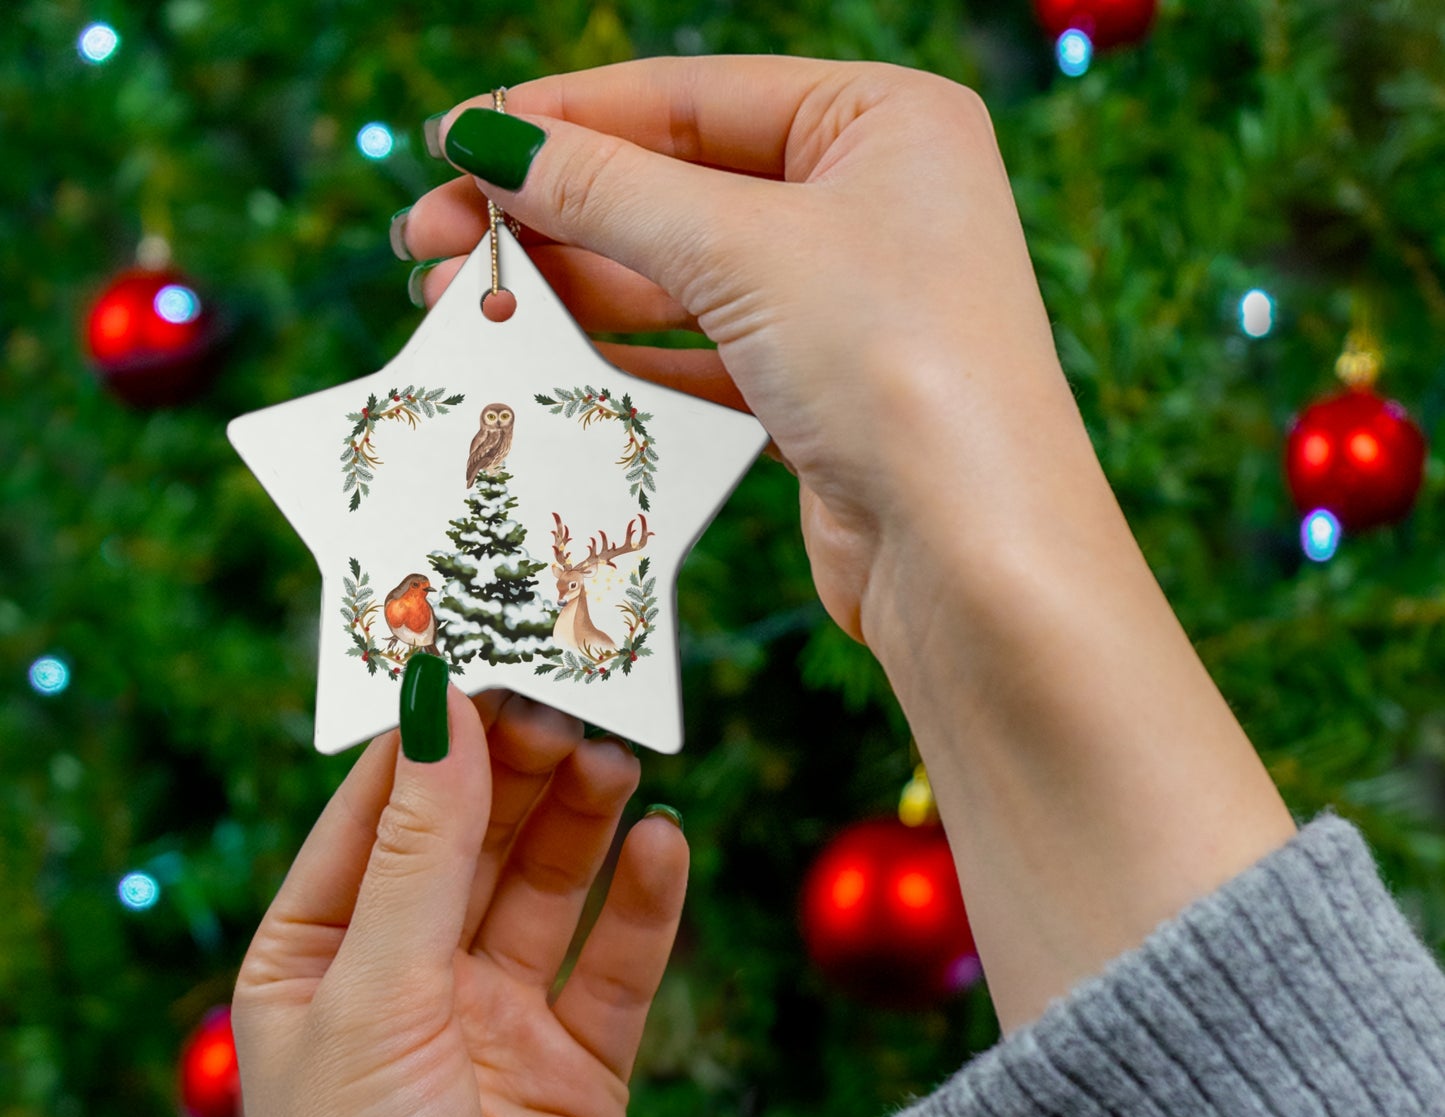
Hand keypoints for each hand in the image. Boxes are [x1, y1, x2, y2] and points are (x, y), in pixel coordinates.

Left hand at [233, 691, 686, 1116]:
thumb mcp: (375, 999)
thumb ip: (419, 851)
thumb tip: (439, 706)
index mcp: (318, 959)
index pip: (377, 812)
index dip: (430, 735)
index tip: (485, 653)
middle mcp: (407, 980)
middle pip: (472, 838)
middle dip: (517, 768)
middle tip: (571, 700)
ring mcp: (497, 1022)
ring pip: (548, 886)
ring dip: (582, 820)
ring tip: (618, 757)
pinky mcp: (579, 1067)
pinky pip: (616, 963)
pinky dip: (643, 904)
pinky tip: (666, 846)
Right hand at [401, 56, 1095, 645]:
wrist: (972, 555)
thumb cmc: (896, 366)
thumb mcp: (743, 249)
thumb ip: (609, 190)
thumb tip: (489, 141)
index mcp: (882, 121)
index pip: (688, 97)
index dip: (562, 118)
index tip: (453, 142)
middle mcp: (870, 203)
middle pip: (675, 187)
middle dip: (550, 213)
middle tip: (430, 238)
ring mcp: (846, 304)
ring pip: (680, 278)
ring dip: (571, 290)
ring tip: (463, 302)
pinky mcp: (820, 395)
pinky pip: (701, 357)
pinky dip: (622, 359)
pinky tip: (542, 362)